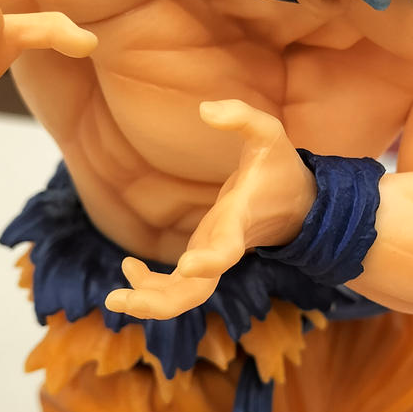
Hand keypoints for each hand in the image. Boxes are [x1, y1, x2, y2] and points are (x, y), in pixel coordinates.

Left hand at [104, 100, 315, 320]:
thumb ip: (241, 116)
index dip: (210, 261)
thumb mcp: (269, 133)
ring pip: (186, 296)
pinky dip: (153, 287)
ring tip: (113, 298)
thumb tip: (205, 109)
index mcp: (239, 221)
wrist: (298, 204)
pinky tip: (130, 269)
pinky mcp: (205, 258)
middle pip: (198, 291)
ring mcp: (214, 257)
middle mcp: (225, 247)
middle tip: (118, 300)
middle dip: (159, 302)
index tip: (187, 266)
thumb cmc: (280, 167)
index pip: (227, 249)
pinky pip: (179, 287)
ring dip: (150, 302)